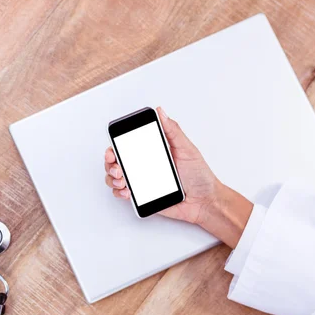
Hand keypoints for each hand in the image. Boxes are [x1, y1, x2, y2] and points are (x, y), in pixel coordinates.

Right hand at [104, 107, 252, 247]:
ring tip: (121, 179)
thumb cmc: (200, 177)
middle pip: (116, 161)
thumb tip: (161, 113)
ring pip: (115, 177)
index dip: (116, 145)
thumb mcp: (187, 149)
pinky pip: (123, 194)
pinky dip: (119, 192)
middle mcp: (144, 166)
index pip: (128, 145)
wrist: (205, 202)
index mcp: (153, 152)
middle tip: (117, 166)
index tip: (114, 148)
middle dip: (110, 162)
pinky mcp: (143, 197)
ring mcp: (142, 182)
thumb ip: (173, 131)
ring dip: (112, 177)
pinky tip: (126, 191)